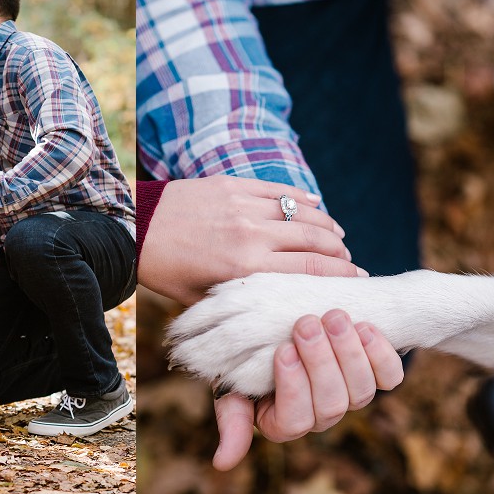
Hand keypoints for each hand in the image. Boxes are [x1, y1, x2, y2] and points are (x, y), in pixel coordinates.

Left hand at [138, 176, 364, 305]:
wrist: (136, 229)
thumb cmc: (168, 271)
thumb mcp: (205, 297)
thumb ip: (243, 299)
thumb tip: (275, 308)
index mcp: (245, 268)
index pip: (310, 269)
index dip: (341, 274)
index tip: (358, 278)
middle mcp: (251, 234)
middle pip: (314, 240)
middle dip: (340, 251)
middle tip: (350, 259)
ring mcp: (243, 205)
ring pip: (302, 212)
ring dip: (326, 224)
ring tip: (338, 235)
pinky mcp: (233, 185)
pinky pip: (279, 190)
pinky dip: (302, 199)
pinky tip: (316, 205)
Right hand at [211, 310, 403, 470]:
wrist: (286, 324)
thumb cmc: (251, 357)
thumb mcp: (233, 386)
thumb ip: (233, 419)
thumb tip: (223, 463)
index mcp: (283, 422)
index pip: (294, 420)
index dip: (293, 387)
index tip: (282, 350)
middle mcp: (321, 416)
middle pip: (330, 404)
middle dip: (321, 361)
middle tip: (306, 324)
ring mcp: (350, 397)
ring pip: (360, 391)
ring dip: (349, 352)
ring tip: (333, 317)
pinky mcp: (376, 377)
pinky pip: (389, 377)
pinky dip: (380, 352)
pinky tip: (363, 326)